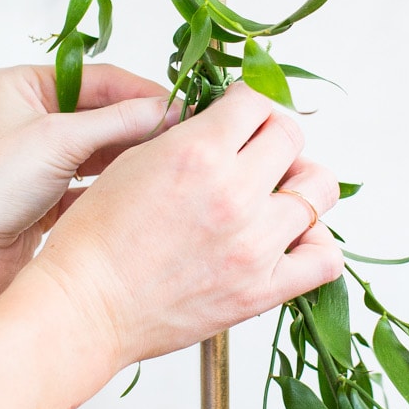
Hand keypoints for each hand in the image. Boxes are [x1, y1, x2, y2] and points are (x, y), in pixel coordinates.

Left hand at [0, 64, 176, 309]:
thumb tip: (175, 109)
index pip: (101, 79)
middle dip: (143, 127)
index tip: (187, 109)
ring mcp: (37, 161)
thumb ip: (120, 122)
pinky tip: (147, 194)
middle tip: (189, 138)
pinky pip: (93, 187)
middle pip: (103, 114)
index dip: (144, 93)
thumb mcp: (58, 141)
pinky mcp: (45, 200)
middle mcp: (29, 119)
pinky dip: (117, 189)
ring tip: (174, 166)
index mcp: (22, 86)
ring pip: (101, 152)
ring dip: (133, 159)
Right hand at [27, 83, 341, 371]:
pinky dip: (318, 244)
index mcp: (198, 153)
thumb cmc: (94, 241)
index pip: (257, 101)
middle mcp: (234, 194)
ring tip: (278, 193)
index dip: (249, 102)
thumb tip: (224, 125)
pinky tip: (293, 240)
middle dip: (275, 135)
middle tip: (258, 150)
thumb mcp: (132, 162)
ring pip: (319, 190)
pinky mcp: (260, 291)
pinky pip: (324, 259)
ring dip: (302, 183)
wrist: (84, 308)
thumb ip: (187, 138)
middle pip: (292, 136)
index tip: (242, 113)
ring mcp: (254, 245)